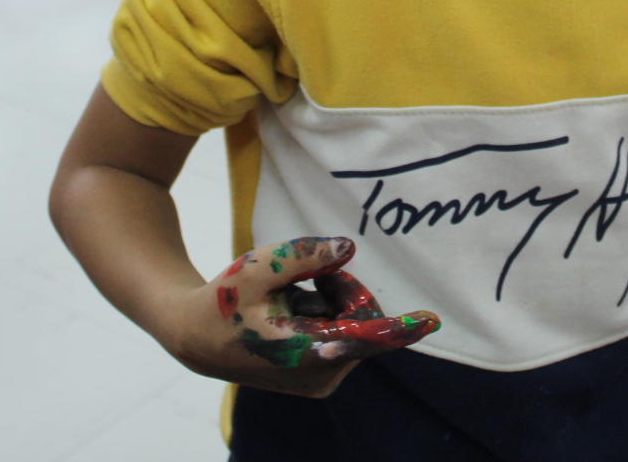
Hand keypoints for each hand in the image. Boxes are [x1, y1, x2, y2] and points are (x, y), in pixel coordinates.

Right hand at [162, 235, 438, 396]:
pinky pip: (344, 334)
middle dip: (343, 288)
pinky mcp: (322, 376)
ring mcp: (323, 379)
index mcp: (305, 352)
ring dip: (331, 299)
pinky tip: (292, 310)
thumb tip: (348, 247)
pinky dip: (325, 313)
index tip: (431, 320)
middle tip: (311, 276)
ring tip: (291, 295)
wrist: (197, 337)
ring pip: (354, 323)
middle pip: (362, 317)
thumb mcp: (258, 266)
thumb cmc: (225, 301)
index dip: (400, 328)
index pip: (362, 337)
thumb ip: (304, 256)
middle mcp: (321, 374)